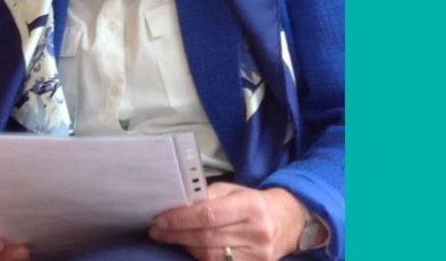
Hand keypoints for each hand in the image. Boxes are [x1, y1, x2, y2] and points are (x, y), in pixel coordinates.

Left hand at [148, 183, 306, 260]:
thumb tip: (178, 205)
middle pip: (207, 237)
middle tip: (157, 230)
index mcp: (251, 206)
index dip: (181, 219)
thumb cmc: (254, 203)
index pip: (209, 214)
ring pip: (211, 255)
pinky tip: (189, 247)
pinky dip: (200, 257)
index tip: (160, 220)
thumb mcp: (234, 191)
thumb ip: (208, 196)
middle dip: (177, 234)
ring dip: (185, 246)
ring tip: (170, 237)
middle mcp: (257, 231)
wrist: (288, 221)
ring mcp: (258, 254)